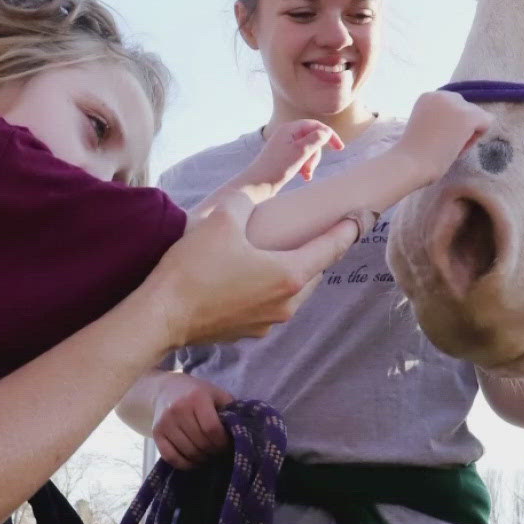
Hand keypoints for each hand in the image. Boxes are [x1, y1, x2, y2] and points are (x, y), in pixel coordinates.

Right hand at [147, 186, 360, 347]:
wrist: (160, 316)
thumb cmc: (193, 267)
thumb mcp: (223, 217)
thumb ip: (248, 197)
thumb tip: (257, 192)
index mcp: (289, 274)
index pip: (331, 248)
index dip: (349, 229)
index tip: (363, 217)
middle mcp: (286, 303)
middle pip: (315, 271)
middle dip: (318, 250)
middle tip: (320, 229)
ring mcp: (268, 321)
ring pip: (294, 290)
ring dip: (293, 271)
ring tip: (283, 251)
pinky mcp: (248, 331)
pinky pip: (270, 304)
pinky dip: (270, 287)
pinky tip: (252, 275)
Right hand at [150, 375, 234, 468]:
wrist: (165, 389)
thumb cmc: (197, 393)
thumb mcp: (216, 394)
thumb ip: (230, 409)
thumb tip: (245, 431)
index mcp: (196, 398)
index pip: (212, 429)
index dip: (222, 442)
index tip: (228, 444)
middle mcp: (178, 409)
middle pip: (200, 443)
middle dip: (214, 451)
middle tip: (219, 451)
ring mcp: (165, 422)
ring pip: (188, 452)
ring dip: (202, 459)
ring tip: (209, 455)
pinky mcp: (156, 433)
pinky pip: (171, 457)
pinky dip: (185, 464)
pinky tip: (194, 460)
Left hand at [238, 119, 341, 186]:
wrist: (256, 185)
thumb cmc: (276, 168)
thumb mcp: (300, 152)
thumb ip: (315, 139)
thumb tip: (326, 131)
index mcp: (289, 129)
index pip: (316, 125)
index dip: (329, 135)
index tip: (340, 149)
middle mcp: (287, 135)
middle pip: (313, 139)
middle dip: (316, 155)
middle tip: (310, 168)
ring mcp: (285, 146)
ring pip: (308, 150)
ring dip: (311, 163)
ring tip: (306, 175)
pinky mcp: (284, 158)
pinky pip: (301, 158)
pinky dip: (305, 166)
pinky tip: (304, 177)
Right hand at [395, 91, 491, 182]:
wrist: (409, 163)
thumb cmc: (414, 153)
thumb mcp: (425, 125)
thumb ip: (440, 118)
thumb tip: (460, 123)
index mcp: (428, 96)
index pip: (453, 107)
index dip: (449, 125)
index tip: (435, 137)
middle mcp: (442, 94)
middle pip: (467, 108)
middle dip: (461, 125)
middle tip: (443, 143)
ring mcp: (456, 104)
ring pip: (477, 116)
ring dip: (468, 133)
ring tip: (449, 146)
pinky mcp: (468, 116)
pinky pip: (487, 122)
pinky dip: (477, 136)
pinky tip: (458, 146)